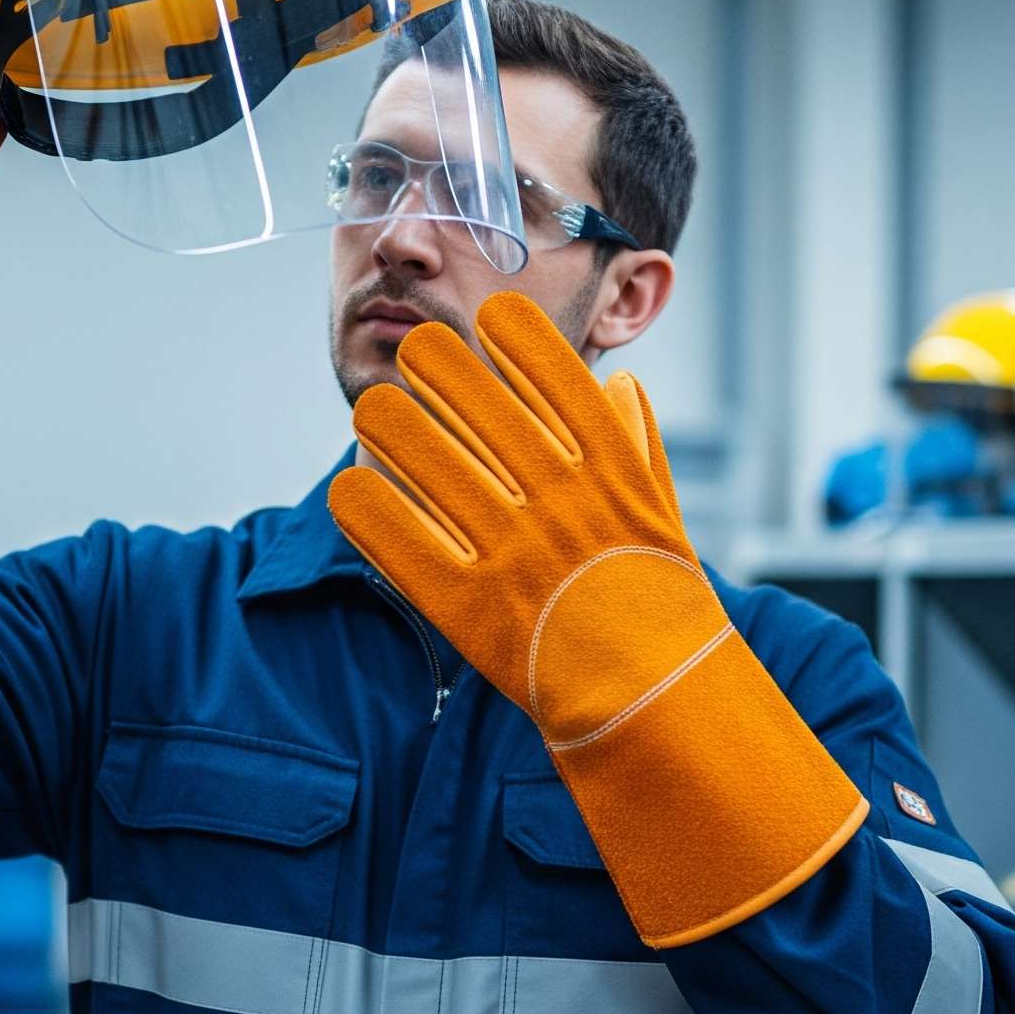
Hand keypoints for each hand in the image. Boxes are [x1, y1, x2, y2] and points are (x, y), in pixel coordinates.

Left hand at [329, 291, 712, 750]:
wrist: (657, 701)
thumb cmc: (663, 604)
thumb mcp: (664, 516)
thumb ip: (639, 446)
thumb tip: (623, 384)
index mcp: (611, 471)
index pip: (555, 372)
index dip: (515, 332)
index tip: (488, 312)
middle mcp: (560, 500)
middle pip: (476, 403)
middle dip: (436, 364)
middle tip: (412, 352)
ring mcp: (514, 553)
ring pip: (428, 460)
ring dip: (390, 423)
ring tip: (372, 408)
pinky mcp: (471, 608)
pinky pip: (403, 543)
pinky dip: (369, 508)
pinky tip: (349, 484)